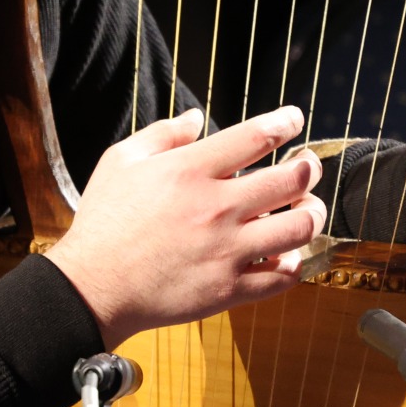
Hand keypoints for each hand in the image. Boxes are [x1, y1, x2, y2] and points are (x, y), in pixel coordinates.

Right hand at [47, 106, 327, 347]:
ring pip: (298, 227)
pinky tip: (286, 253)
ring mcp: (228, 250)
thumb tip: (197, 117)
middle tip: (307, 167)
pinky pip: (282, 276)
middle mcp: (217, 207)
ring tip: (307, 209)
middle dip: (308, 168)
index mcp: (190, 170)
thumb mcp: (121, 161)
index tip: (294, 119)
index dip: (284, 122)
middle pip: (291, 180)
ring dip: (312, 213)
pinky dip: (293, 262)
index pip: (255, 136)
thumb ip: (162, 134)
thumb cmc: (103, 223)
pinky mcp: (230, 289)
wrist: (93, 286)